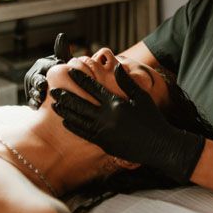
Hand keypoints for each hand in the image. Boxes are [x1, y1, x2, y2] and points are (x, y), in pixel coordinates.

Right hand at [23, 33, 68, 108]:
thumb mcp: (64, 61)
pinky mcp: (32, 98)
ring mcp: (32, 87)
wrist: (61, 86)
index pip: (43, 67)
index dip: (46, 71)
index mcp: (42, 64)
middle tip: (42, 88)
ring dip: (35, 95)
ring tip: (40, 100)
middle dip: (37, 84)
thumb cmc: (64, 71)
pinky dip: (34, 104)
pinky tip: (38, 108)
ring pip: (31, 90)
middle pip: (33, 79)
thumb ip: (62, 51)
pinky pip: (31, 101)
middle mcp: (35, 74)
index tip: (48, 77)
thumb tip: (61, 35)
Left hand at [50, 64, 204, 183]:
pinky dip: (73, 126)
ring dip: (66, 111)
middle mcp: (107, 117)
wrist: (159, 145)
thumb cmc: (152, 119)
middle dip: (66, 96)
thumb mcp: (141, 97)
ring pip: (79, 119)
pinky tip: (66, 121)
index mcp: (116, 103)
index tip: (70, 71)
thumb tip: (116, 66)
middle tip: (53, 90)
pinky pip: (84, 133)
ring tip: (55, 105)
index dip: (80, 79)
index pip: (93, 88)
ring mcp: (104, 131)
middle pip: (80, 104)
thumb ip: (126, 82)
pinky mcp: (104, 143)